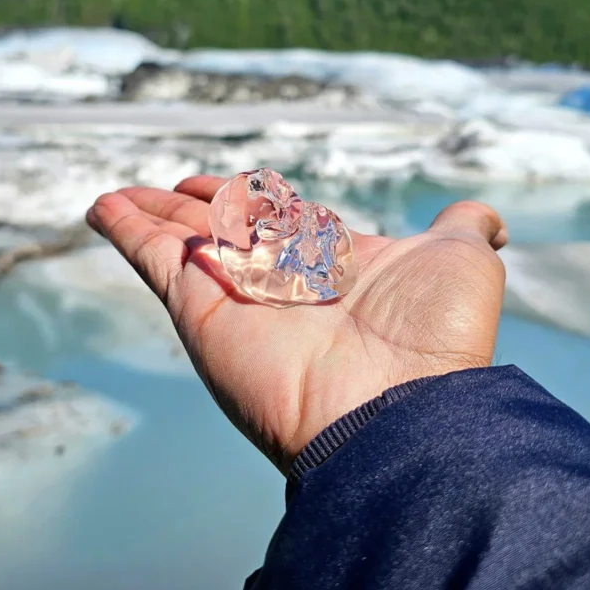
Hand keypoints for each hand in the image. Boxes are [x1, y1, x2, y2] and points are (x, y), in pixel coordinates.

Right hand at [88, 176, 507, 473]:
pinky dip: (124, 231)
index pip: (281, 224)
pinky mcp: (198, 308)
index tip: (232, 184)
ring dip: (148, 217)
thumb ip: (465, 229)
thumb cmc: (437, 334)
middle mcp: (279, 281)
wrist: (401, 405)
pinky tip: (102, 207)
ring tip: (116, 197)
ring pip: (180, 242)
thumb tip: (486, 218)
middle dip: (194, 209)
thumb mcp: (463, 261)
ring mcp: (236, 294)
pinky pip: (152, 259)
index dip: (255, 202)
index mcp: (332, 262)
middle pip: (224, 231)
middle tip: (168, 189)